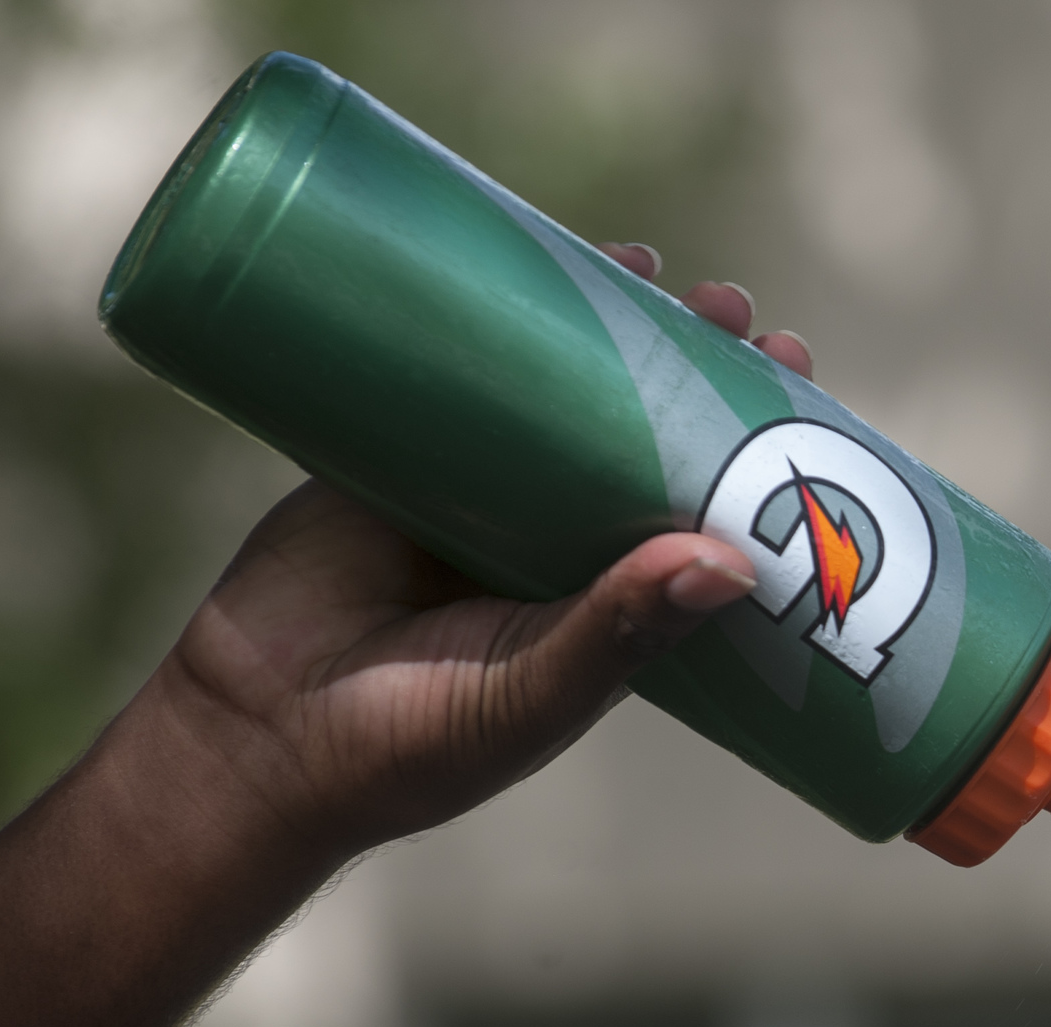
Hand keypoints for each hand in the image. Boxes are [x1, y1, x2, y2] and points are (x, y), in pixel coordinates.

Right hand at [134, 244, 812, 868]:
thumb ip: (616, 633)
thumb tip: (731, 561)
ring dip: (604, 328)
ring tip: (659, 269)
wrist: (251, 742)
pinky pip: (443, 370)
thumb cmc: (406, 749)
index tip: (799, 388)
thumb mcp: (529, 695)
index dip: (753, 455)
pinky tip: (524, 254)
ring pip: (553, 394)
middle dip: (692, 371)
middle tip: (741, 313)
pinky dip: (482, 314)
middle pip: (641, 438)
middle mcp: (552, 546)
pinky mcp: (387, 456)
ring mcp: (471, 496)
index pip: (702, 513)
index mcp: (609, 606)